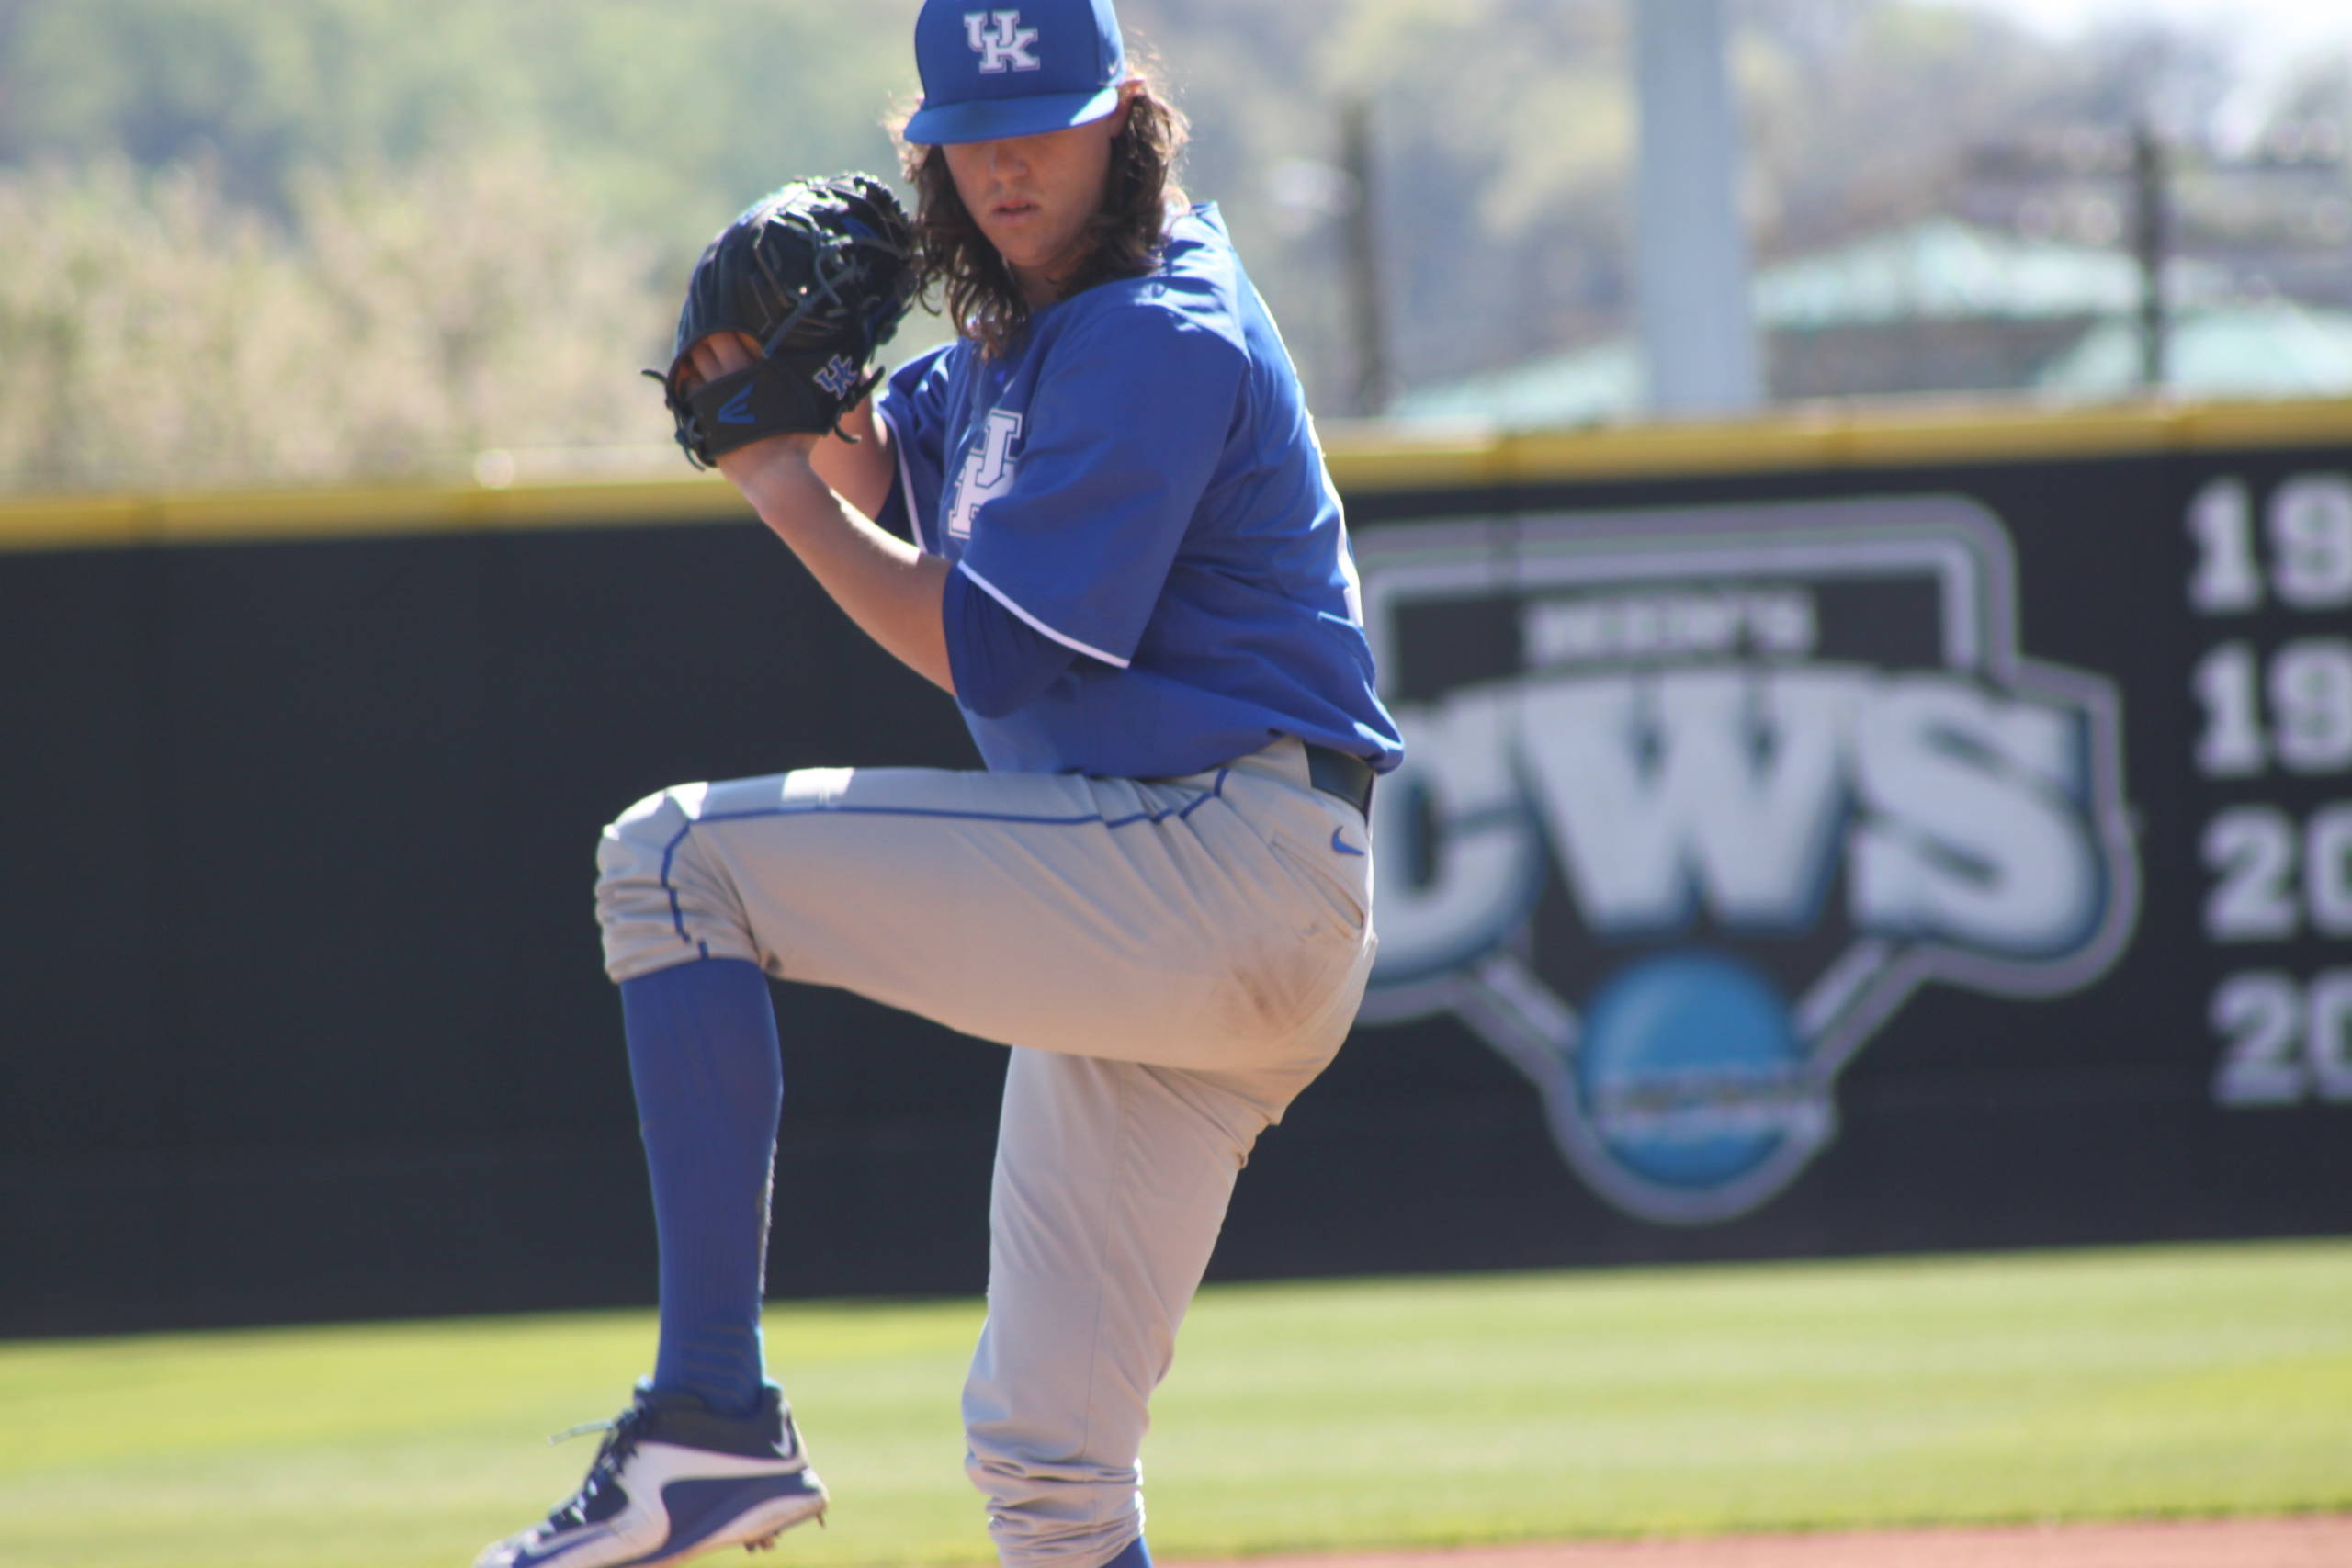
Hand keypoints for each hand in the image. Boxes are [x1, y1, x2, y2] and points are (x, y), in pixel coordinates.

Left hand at [678, 332, 821, 480]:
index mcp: (759, 371)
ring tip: (701, 350)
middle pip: (712, 341)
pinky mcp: (704, 414)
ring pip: (697, 361)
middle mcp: (734, 378)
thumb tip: (819, 365)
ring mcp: (716, 396)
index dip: (733, 323)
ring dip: (697, 353)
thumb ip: (805, 383)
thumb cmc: (796, 443)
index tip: (732, 318)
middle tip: (712, 331)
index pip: (739, 334)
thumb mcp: (810, 407)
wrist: (774, 475)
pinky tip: (695, 378)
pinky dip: (691, 379)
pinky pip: (690, 387)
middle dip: (711, 333)